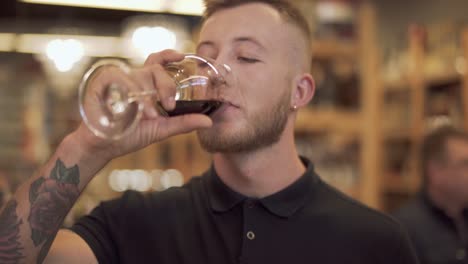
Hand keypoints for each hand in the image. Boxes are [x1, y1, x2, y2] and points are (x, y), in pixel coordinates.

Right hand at [73, 50, 212, 161]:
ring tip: (148, 115)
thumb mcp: (161, 129)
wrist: (103, 146)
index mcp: (147, 86)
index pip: (158, 63)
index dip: (169, 55)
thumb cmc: (130, 135)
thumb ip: (183, 122)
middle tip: (169, 105)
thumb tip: (209, 121)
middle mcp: (135, 79)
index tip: (181, 55)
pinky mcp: (104, 82)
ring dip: (148, 97)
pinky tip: (134, 109)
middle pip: (155, 69)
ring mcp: (119, 79)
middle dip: (166, 86)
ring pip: (140, 75)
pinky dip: (131, 93)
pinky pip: (122, 79)